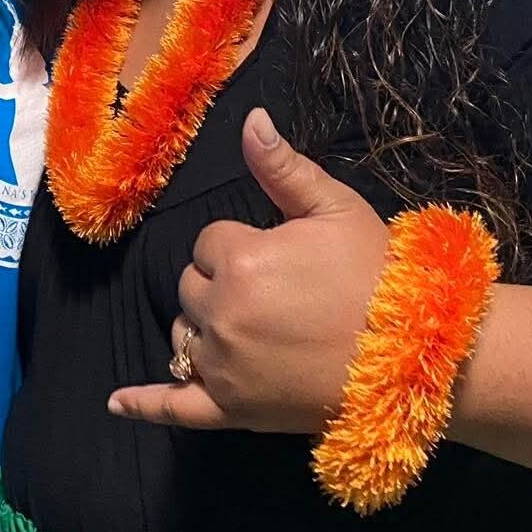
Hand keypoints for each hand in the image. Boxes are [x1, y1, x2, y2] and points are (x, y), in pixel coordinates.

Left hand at [107, 107, 390, 431]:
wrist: (414, 356)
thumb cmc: (378, 276)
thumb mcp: (335, 209)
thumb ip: (282, 167)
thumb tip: (250, 120)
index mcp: (239, 260)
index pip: (210, 242)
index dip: (245, 245)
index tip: (285, 259)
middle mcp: (221, 314)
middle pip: (192, 287)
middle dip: (223, 284)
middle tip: (280, 294)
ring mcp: (223, 368)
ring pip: (184, 335)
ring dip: (205, 328)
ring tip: (253, 329)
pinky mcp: (232, 410)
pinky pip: (175, 408)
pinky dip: (144, 404)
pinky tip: (117, 401)